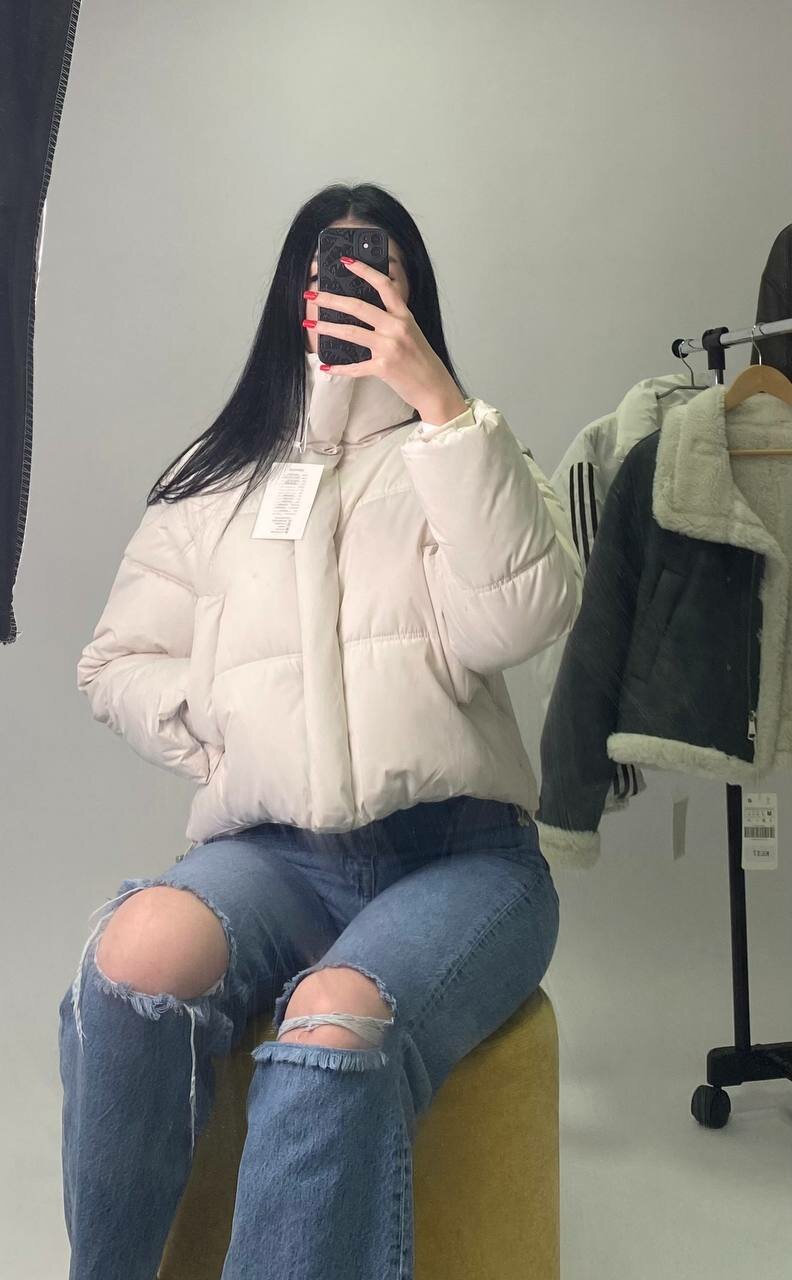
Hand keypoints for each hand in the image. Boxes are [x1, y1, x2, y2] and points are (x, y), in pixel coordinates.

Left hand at [303, 257, 467, 425]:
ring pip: (351, 332)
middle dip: (331, 300)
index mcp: (404, 316)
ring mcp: (389, 347)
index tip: (346, 262)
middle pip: (358, 307)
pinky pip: (355, 367)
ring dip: (326, 328)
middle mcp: (397, 328)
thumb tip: (366, 310)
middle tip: (312, 295)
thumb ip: (393, 319)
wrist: (435, 388)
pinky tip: (326, 367)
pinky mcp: (383, 368)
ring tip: (310, 323)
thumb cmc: (422, 361)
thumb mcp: (412, 332)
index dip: (364, 270)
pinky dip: (339, 368)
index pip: (383, 285)